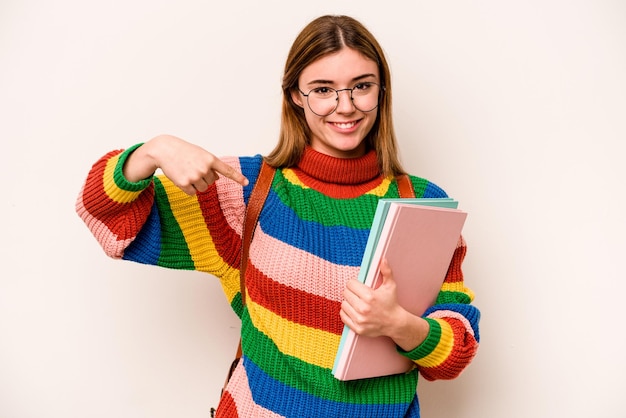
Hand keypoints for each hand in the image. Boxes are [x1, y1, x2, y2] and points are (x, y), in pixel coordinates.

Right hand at [123, 135, 248, 194]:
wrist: (164, 150)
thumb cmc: (184, 152)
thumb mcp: (200, 154)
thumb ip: (210, 165)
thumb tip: (216, 179)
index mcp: (210, 159)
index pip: (227, 170)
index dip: (237, 177)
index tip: (246, 183)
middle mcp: (204, 168)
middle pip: (211, 182)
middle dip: (203, 177)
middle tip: (192, 167)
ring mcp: (195, 176)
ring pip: (203, 189)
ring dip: (196, 184)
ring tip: (187, 172)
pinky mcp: (185, 184)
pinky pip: (192, 193)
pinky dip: (188, 188)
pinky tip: (181, 177)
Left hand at [340, 258, 429, 350]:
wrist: (395, 323)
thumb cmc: (391, 302)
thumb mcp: (390, 286)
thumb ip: (386, 271)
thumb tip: (382, 259)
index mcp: (370, 296)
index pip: (350, 284)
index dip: (354, 283)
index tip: (358, 286)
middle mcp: (363, 308)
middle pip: (345, 293)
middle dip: (351, 292)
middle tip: (358, 294)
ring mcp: (360, 319)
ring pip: (343, 304)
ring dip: (348, 302)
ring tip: (356, 302)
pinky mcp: (357, 328)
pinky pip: (343, 316)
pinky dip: (346, 312)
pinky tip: (354, 310)